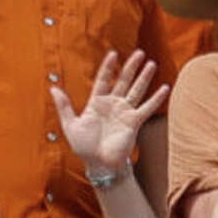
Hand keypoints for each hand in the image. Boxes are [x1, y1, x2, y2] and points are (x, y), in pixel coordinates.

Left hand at [51, 49, 167, 174]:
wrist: (99, 164)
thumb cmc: (84, 147)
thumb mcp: (70, 125)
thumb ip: (64, 106)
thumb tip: (53, 87)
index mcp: (96, 103)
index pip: (103, 80)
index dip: (108, 67)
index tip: (113, 53)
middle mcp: (112, 105)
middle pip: (123, 81)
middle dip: (130, 67)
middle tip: (139, 53)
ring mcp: (124, 112)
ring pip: (136, 90)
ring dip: (144, 78)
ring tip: (151, 63)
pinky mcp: (134, 122)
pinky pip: (147, 108)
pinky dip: (156, 98)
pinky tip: (165, 87)